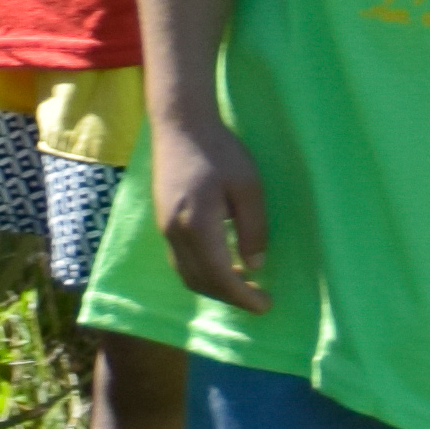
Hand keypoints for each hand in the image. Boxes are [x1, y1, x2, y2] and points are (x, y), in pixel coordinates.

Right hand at [147, 99, 274, 309]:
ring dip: (215, 287)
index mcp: (198, 224)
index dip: (243, 297)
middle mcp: (175, 232)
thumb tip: (255, 266)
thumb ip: (253, 228)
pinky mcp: (163, 220)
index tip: (266, 305)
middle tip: (259, 299)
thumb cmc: (220, 150)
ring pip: (187, 274)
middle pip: (201, 282)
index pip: (220, 276)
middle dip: (230, 297)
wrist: (180, 123)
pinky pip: (181, 261)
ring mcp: (165, 227)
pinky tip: (222, 264)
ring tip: (244, 285)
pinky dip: (202, 273)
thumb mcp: (249, 186)